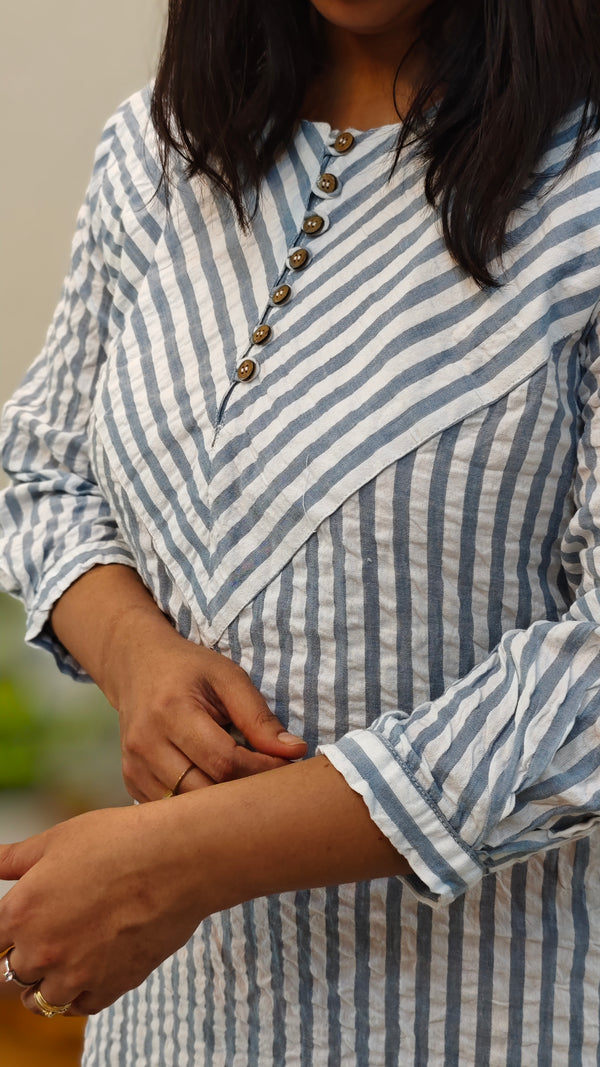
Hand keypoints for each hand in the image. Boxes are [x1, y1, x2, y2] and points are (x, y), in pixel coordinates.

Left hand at [0, 803, 204, 1015]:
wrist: (178, 860)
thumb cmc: (120, 840)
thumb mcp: (59, 839)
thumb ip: (14, 859)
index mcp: (21, 911)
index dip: (1, 934)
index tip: (12, 930)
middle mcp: (41, 950)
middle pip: (8, 974)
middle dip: (20, 956)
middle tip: (42, 936)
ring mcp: (75, 975)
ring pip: (39, 1000)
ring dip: (43, 982)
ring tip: (60, 959)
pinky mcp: (110, 987)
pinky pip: (79, 1006)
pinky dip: (77, 994)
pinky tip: (86, 970)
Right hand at [106, 611, 306, 801]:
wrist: (137, 667)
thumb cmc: (190, 670)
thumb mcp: (228, 678)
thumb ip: (258, 716)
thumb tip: (294, 750)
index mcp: (171, 710)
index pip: (225, 760)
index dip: (262, 770)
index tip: (288, 767)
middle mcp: (146, 742)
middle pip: (205, 790)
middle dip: (245, 792)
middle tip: (272, 785)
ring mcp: (134, 765)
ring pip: (188, 808)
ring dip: (223, 805)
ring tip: (247, 787)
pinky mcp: (131, 780)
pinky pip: (171, 810)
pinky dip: (198, 807)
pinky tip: (216, 788)